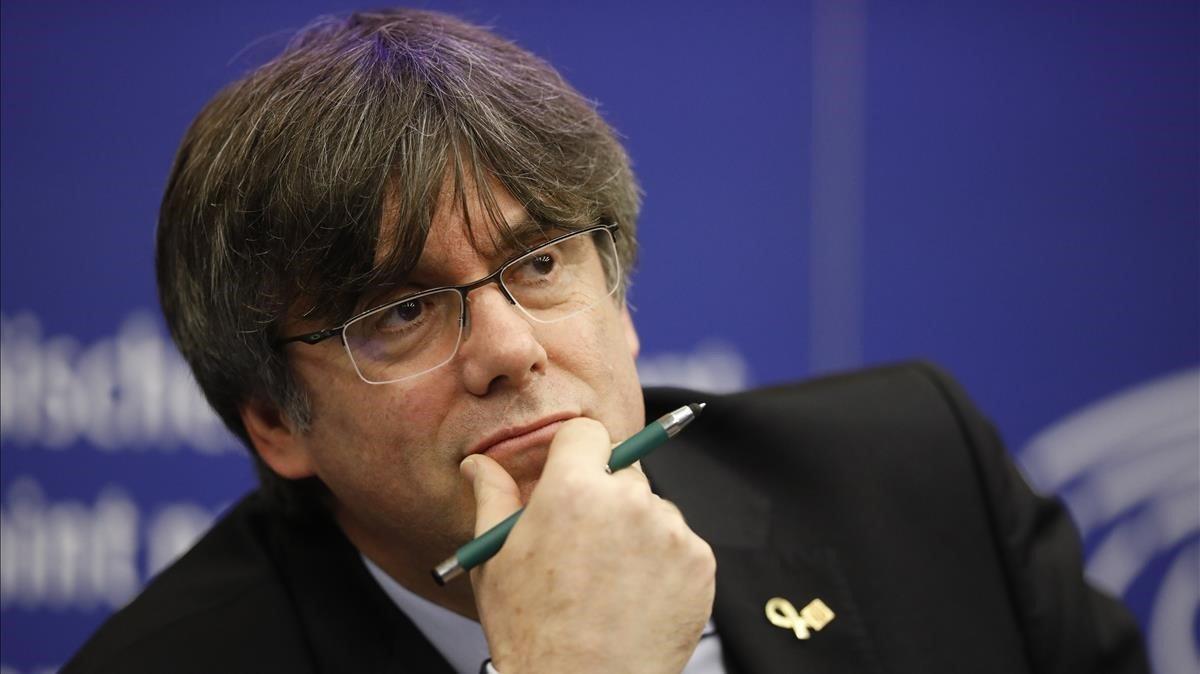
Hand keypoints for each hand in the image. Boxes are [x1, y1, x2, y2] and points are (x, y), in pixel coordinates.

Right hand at [463, 417, 715, 673]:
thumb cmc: (531, 630)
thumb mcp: (496, 561)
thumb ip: (492, 498)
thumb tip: (477, 462)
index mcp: (573, 488)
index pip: (587, 433)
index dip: (576, 455)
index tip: (571, 479)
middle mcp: (628, 498)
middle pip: (623, 470)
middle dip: (606, 496)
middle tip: (586, 545)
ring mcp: (670, 530)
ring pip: (653, 510)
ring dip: (636, 531)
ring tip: (610, 583)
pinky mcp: (700, 562)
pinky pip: (680, 544)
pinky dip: (664, 563)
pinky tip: (635, 597)